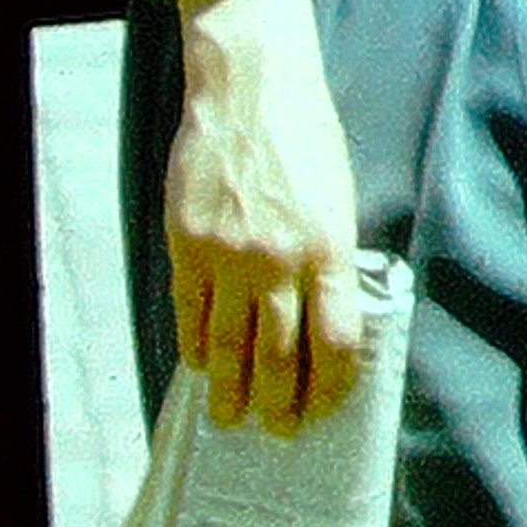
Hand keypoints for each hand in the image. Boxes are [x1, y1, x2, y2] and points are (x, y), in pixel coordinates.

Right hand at [161, 0, 368, 434]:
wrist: (252, 93)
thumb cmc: (309, 142)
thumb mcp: (341, 197)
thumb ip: (334, 257)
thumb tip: (334, 315)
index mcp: (329, 247)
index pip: (336, 338)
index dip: (331, 383)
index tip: (328, 407)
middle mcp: (278, 260)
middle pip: (279, 354)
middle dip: (282, 402)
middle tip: (281, 433)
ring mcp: (226, 256)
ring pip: (227, 346)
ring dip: (231, 390)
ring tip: (233, 419)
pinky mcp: (185, 246)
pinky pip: (188, 313)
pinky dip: (194, 349)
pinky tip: (201, 370)